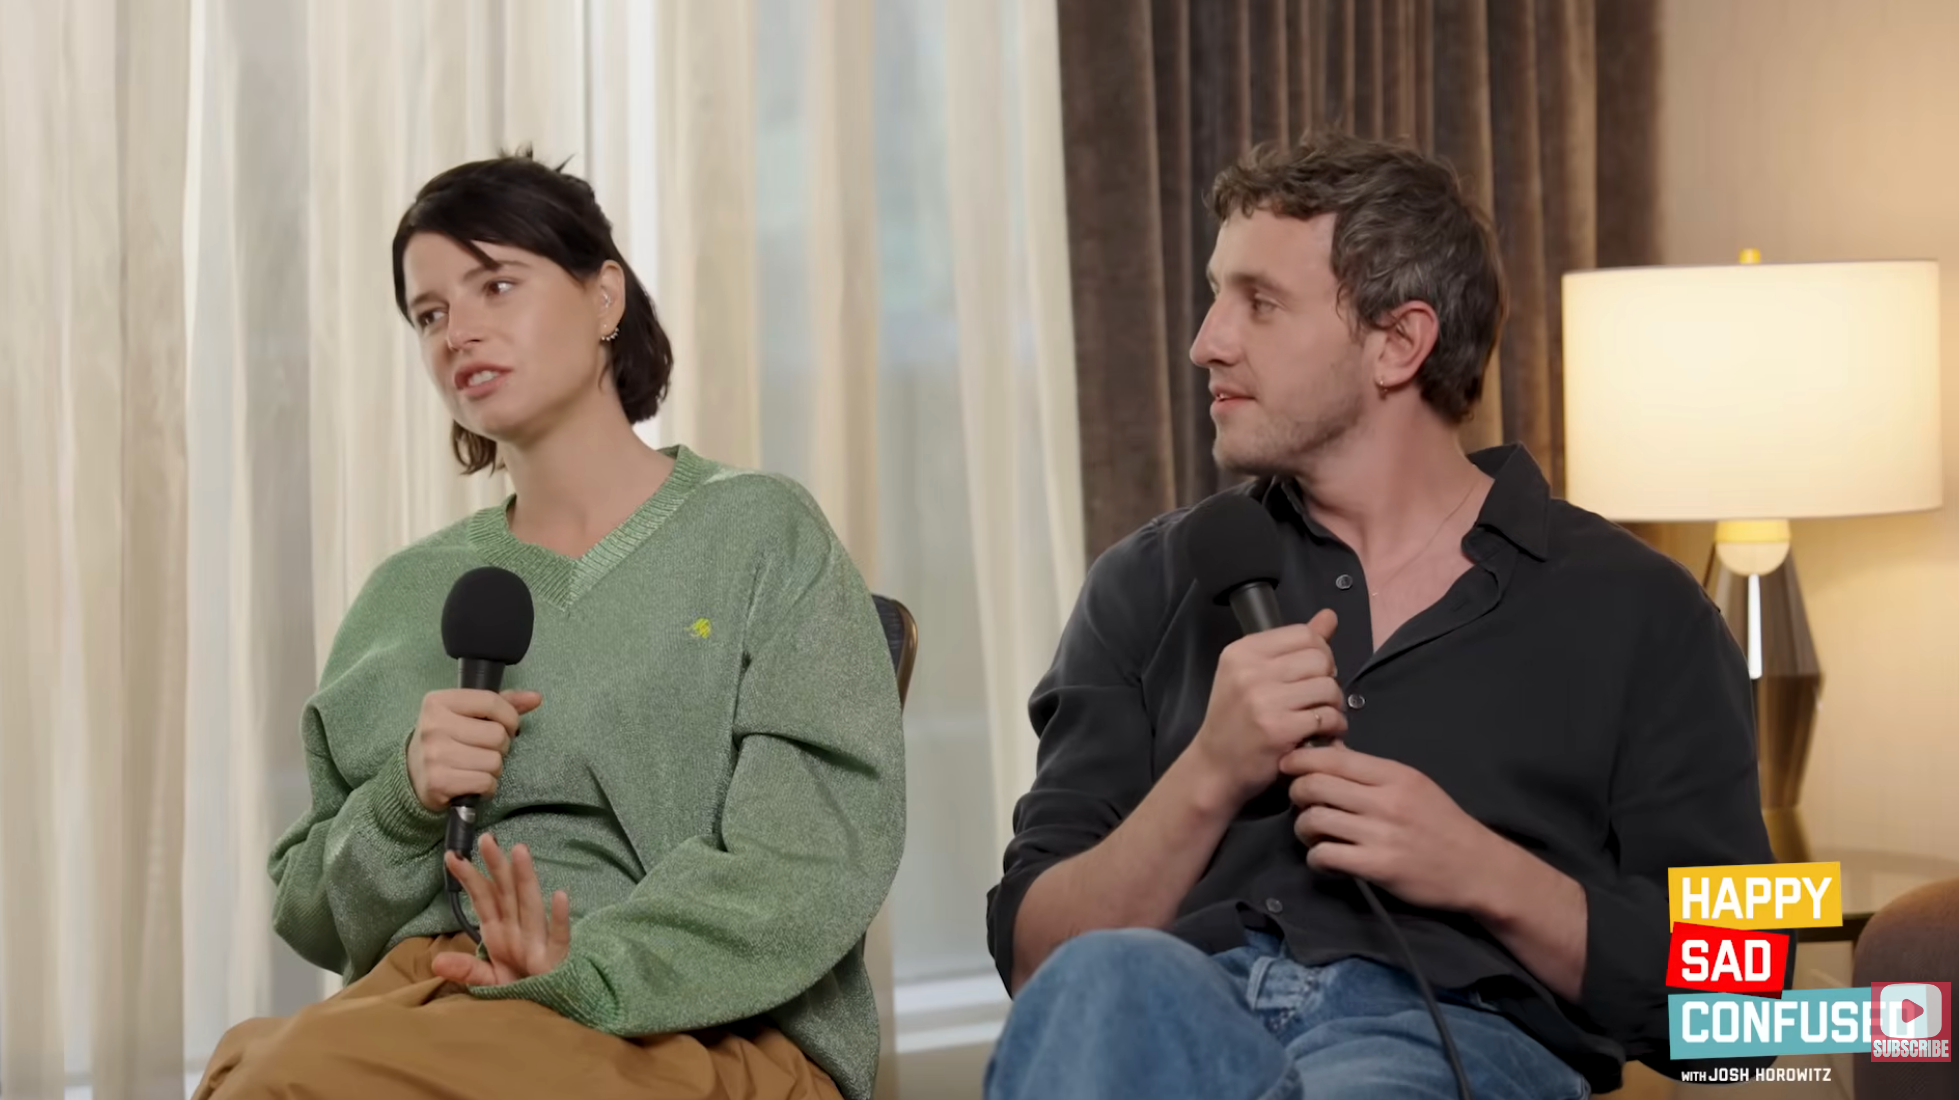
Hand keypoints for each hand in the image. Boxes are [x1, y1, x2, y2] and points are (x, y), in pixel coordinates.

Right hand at [408, 689, 541, 811]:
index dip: (510, 717)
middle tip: (485, 750)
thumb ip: (501, 703)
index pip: (491, 702)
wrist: (413, 776)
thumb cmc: (446, 740)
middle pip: (497, 735)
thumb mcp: (466, 714)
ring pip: (494, 761)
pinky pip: (486, 782)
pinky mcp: (439, 782)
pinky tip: (473, 782)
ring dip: (494, 769)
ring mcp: (434, 755)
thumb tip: (535, 698)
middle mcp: (433, 726)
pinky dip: (487, 786)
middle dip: (500, 747)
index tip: (508, 727)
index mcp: (438, 702)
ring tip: (477, 767)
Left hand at [434, 835, 571, 986]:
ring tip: (519, 851)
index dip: (469, 878)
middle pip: (505, 893)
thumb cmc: (522, 988)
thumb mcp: (490, 981)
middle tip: (485, 838)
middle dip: (496, 866)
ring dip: (525, 879)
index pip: (483, 899)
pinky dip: (560, 918)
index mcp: (499, 933)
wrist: (548, 1010)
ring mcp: (537, 942)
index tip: (451, 856)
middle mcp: (518, 930)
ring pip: (530, 905)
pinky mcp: (555, 960)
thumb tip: (436, 962)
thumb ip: (467, 969)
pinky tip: (560, 896)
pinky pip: (558, 938)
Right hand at [1187, 609, 1345, 805]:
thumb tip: (1329, 616)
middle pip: (1320, 658)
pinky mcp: (1279, 729)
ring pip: (1328, 687)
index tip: (1311, 674)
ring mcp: (1263, 700)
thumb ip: (1292, 646)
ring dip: (1334, 705)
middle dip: (1328, 679)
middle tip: (1317, 699)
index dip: (1319, 653)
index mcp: (1242, 651)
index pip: (1304, 634)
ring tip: (1320, 717)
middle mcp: (1250, 670)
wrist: (1215, 767)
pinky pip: (1328, 717)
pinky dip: (1334, 727)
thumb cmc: (1235, 720)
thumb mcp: (1253, 675)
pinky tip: (1321, 734)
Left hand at [1281, 743, 1500, 913]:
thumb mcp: (1413, 785)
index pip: (1333, 758)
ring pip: (1314, 820)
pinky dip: (1316, 858)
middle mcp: (1386, 800)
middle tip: (1302, 804)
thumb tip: (1328, 753)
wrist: (1477, 867)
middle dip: (1297, 793)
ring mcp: (1381, 835)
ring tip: (1313, 834)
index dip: (1301, 760)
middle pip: (1315, 785)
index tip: (1289, 766)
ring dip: (1303, 828)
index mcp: (1394, 775)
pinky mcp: (1378, 867)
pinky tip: (1326, 859)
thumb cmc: (1442, 823)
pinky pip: (1325, 855)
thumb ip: (1372, 772)